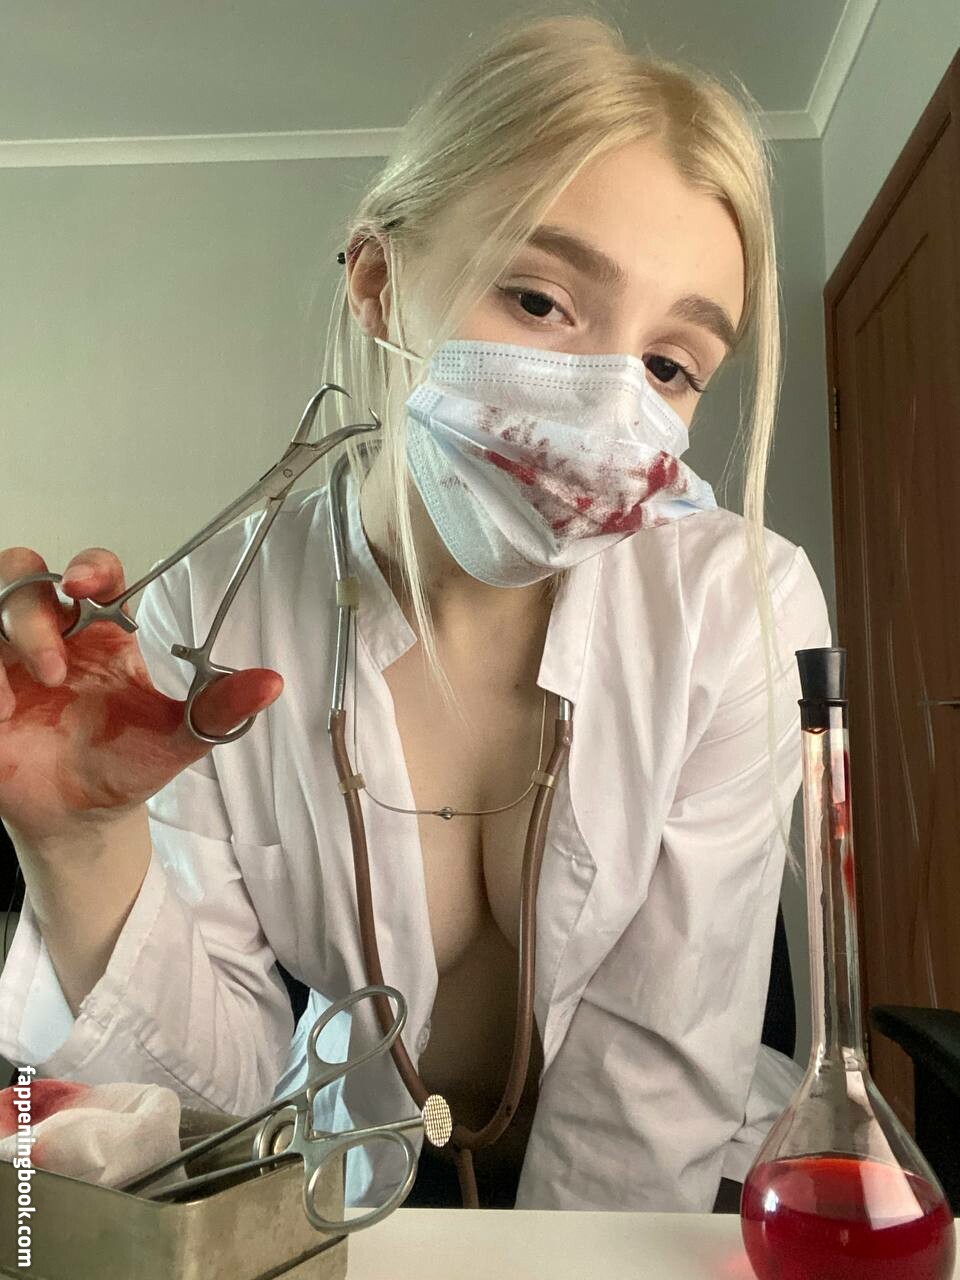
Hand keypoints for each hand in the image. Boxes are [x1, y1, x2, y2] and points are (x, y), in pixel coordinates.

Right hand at [0, 546, 281, 842]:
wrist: (81, 819)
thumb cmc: (127, 766)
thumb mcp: (177, 738)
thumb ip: (220, 708)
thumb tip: (271, 683)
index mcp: (104, 632)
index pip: (96, 574)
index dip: (89, 566)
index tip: (86, 584)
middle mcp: (54, 636)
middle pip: (27, 579)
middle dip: (32, 605)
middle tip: (55, 659)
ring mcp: (10, 661)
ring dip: (11, 637)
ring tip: (35, 689)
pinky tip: (5, 713)